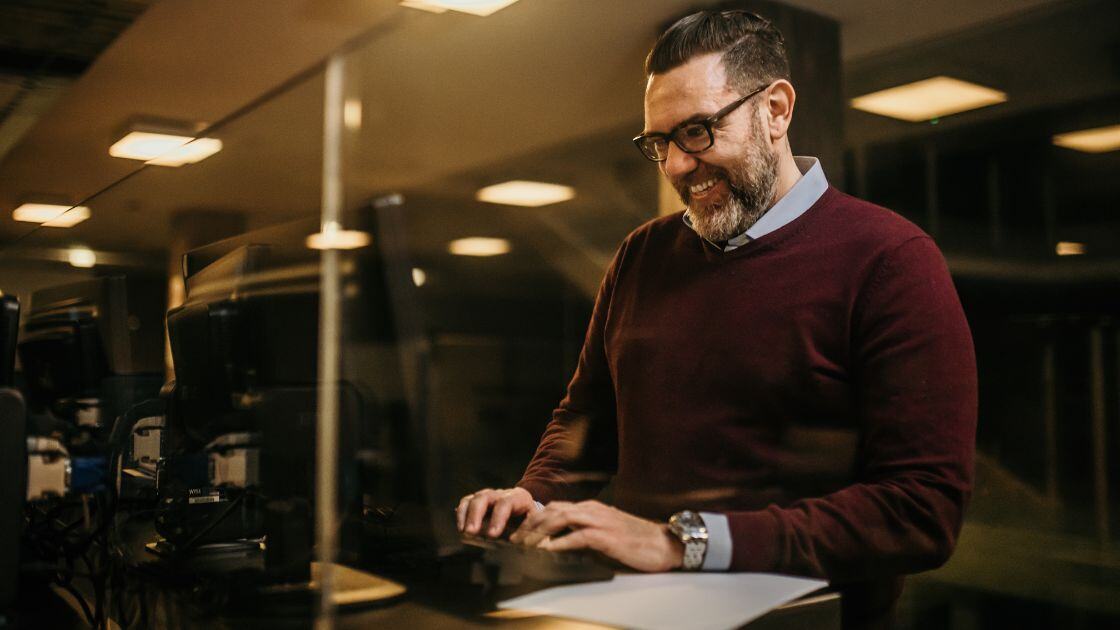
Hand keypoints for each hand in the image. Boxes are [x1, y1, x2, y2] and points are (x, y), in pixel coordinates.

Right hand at [456, 487, 536, 536]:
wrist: (527, 512)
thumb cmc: (532, 522)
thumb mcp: (536, 526)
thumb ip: (531, 534)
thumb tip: (524, 546)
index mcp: (519, 497)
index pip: (506, 503)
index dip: (498, 518)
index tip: (492, 535)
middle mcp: (501, 494)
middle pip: (485, 497)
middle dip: (477, 515)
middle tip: (471, 532)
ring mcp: (488, 497)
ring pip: (474, 499)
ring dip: (467, 515)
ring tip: (464, 532)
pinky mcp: (478, 502)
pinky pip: (466, 503)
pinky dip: (461, 514)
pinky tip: (461, 528)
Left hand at [509, 500, 683, 572]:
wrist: (664, 543)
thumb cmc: (637, 540)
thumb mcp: (607, 532)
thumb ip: (586, 532)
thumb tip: (562, 542)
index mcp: (591, 508)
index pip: (555, 508)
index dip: (534, 518)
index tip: (520, 531)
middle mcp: (592, 510)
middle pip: (552, 510)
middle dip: (530, 524)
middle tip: (515, 539)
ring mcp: (599, 521)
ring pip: (560, 519)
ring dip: (539, 532)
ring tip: (525, 544)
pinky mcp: (607, 536)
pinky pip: (578, 536)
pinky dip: (560, 542)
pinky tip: (548, 550)